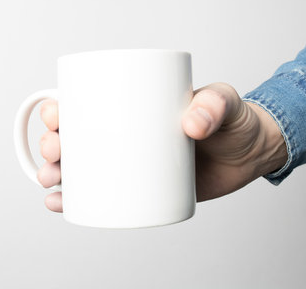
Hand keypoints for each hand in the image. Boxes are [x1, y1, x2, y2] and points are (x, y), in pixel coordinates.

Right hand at [37, 83, 287, 211]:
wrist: (253, 153)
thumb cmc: (234, 120)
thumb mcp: (224, 102)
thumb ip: (214, 105)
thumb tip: (191, 124)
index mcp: (136, 106)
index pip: (88, 103)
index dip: (61, 108)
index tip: (54, 116)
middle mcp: (128, 134)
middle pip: (77, 137)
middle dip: (53, 144)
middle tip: (55, 152)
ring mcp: (133, 163)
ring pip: (83, 167)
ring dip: (57, 173)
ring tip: (52, 181)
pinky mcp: (144, 189)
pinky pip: (103, 195)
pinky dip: (78, 200)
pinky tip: (62, 204)